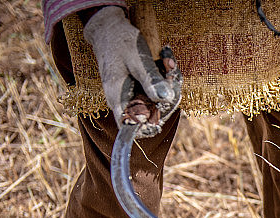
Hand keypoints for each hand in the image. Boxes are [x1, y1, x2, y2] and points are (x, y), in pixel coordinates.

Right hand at [83, 6, 180, 135]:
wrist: (109, 28)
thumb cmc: (119, 42)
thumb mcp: (136, 59)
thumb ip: (150, 80)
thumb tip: (165, 99)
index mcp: (118, 99)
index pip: (132, 128)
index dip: (151, 126)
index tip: (164, 106)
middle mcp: (126, 101)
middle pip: (154, 115)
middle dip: (169, 94)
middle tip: (170, 68)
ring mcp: (135, 95)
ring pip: (160, 102)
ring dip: (170, 82)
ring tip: (167, 59)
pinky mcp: (142, 89)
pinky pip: (159, 90)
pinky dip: (166, 76)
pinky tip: (165, 58)